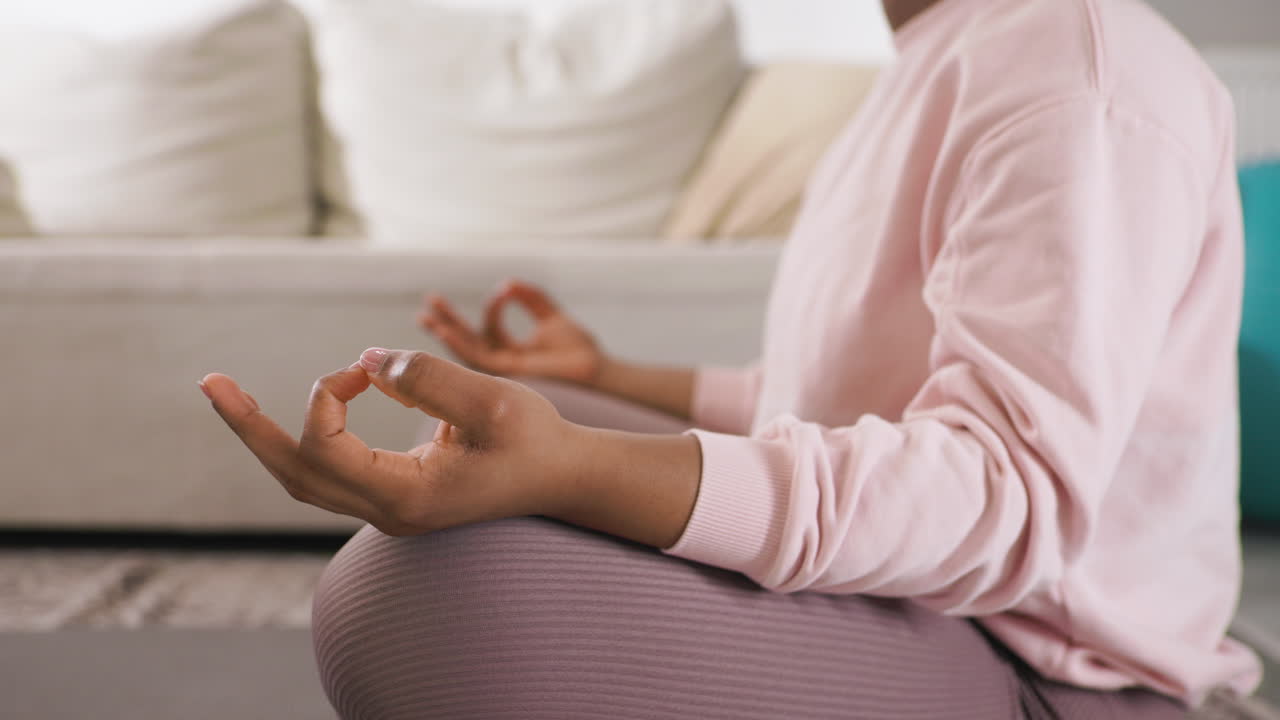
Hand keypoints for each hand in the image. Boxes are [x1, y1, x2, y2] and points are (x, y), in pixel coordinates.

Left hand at [199, 348, 582, 536]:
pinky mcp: (397, 494)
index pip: (325, 450)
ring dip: (270, 435)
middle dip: (250, 427)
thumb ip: (430, 379)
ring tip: (232, 397)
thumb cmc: (536, 441)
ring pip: (308, 478)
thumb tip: (369, 361)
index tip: (364, 367)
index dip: (327, 397)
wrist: (565, 479)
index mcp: (406, 497)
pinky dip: (312, 435)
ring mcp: (390, 507)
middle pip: (295, 475)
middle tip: (209, 383)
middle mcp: (388, 511)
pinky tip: (323, 400)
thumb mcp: (495, 403)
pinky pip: (334, 469)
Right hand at [418, 279, 604, 385]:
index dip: (493, 306)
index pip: (489, 328)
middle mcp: (503, 362)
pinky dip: (460, 345)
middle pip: (468, 341)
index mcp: (512, 350)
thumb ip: (531, 297)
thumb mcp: (552, 316)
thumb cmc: (579, 348)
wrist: (595, 368)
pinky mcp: (506, 374)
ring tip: (427, 318)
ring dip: (446, 334)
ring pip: (466, 353)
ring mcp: (503, 370)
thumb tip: (507, 282)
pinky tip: (446, 332)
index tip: (506, 290)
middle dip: (448, 322)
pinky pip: (476, 361)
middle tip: (428, 303)